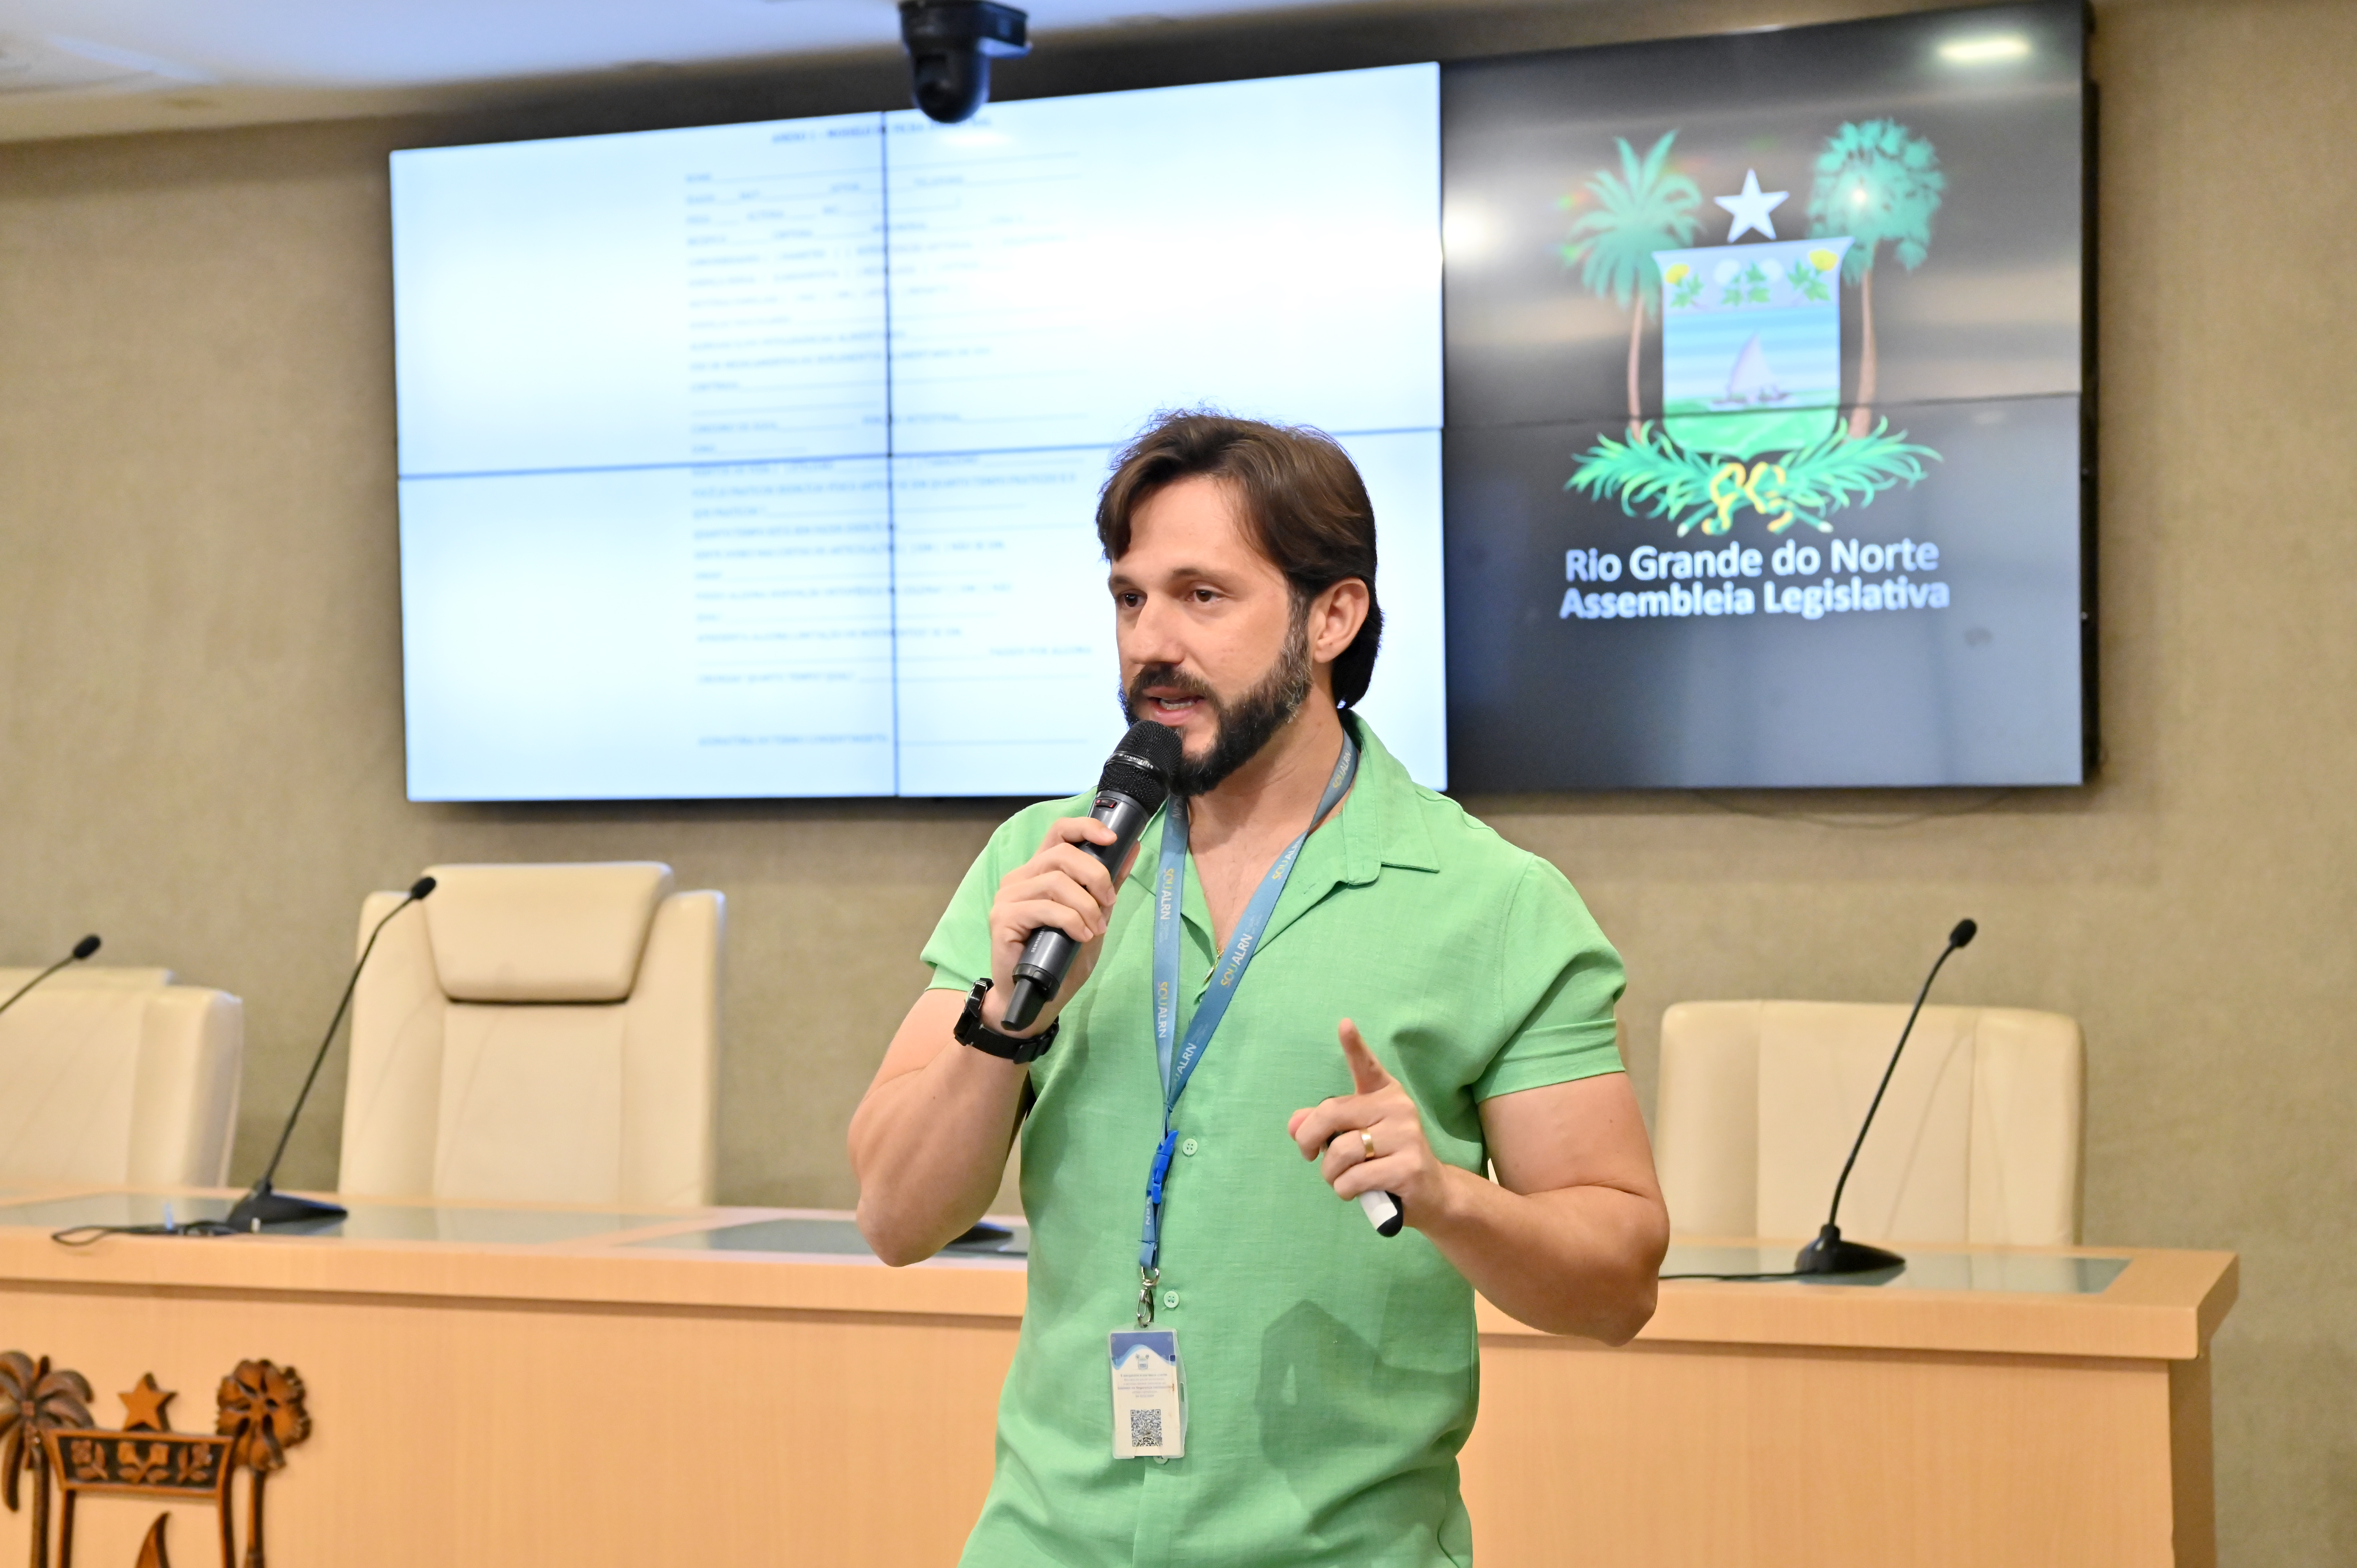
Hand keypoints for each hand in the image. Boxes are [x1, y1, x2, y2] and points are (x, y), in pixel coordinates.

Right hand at [983, 816, 1137, 1033]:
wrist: (1035, 997)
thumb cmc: (1061, 957)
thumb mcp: (1093, 916)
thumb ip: (1109, 884)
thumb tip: (1132, 848)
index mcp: (1040, 870)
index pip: (1059, 831)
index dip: (1087, 827)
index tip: (1113, 839)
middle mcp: (1020, 877)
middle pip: (1062, 854)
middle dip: (1096, 876)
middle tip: (1109, 903)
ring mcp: (1008, 897)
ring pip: (1055, 881)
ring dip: (1085, 905)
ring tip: (1095, 928)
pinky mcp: (1002, 918)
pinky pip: (1045, 908)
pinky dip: (1071, 921)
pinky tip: (1082, 936)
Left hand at [1287, 1020, 1448, 1228]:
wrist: (1431, 1192)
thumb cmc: (1385, 1159)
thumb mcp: (1354, 1136)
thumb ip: (1323, 1125)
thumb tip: (1294, 1125)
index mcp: (1385, 1093)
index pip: (1367, 1067)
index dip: (1354, 1046)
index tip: (1344, 1025)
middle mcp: (1398, 1107)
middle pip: (1331, 1114)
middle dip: (1308, 1139)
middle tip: (1308, 1154)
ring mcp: (1406, 1137)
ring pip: (1340, 1152)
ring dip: (1330, 1173)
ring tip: (1342, 1178)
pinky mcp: (1408, 1167)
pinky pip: (1353, 1179)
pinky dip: (1344, 1190)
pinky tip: (1357, 1191)